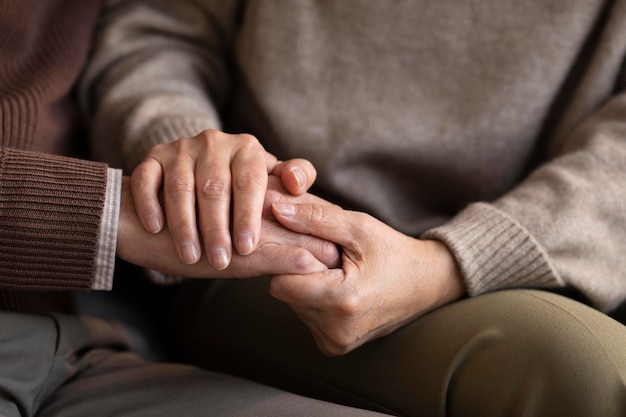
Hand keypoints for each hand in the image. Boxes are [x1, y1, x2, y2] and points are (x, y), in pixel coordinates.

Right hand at [130, 129, 316, 269]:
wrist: (190, 182)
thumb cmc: (238, 193)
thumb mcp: (266, 187)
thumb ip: (291, 185)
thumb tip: (299, 187)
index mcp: (247, 149)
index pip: (249, 181)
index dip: (248, 216)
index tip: (246, 248)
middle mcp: (214, 142)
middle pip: (214, 187)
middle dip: (217, 228)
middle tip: (220, 262)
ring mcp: (182, 148)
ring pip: (180, 186)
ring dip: (184, 225)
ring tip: (190, 257)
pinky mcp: (153, 156)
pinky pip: (148, 178)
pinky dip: (151, 203)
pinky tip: (156, 228)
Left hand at [270, 202, 465, 355]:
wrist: (426, 284)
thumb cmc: (392, 251)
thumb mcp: (359, 227)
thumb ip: (316, 218)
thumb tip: (276, 209)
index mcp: (344, 301)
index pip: (281, 281)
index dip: (290, 258)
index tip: (308, 243)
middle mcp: (336, 330)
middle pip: (284, 294)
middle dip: (296, 270)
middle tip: (323, 254)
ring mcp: (335, 342)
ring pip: (292, 305)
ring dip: (304, 283)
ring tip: (332, 269)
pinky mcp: (333, 346)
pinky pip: (305, 316)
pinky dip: (313, 298)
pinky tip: (335, 285)